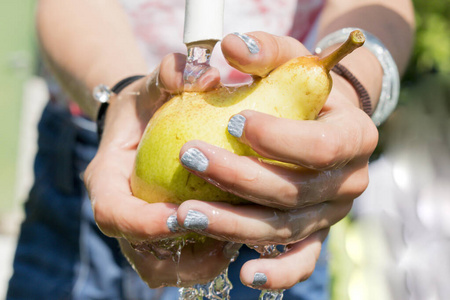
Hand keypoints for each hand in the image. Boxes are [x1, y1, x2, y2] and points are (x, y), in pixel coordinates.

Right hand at [84, 53, 235, 287]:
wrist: (142, 122)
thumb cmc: (148, 104)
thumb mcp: (154, 83)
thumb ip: (172, 74)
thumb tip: (207, 76)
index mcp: (108, 179)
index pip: (111, 213)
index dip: (141, 224)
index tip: (179, 217)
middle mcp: (121, 211)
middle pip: (138, 251)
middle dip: (177, 255)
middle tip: (220, 242)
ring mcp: (140, 227)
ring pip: (160, 266)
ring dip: (195, 265)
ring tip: (232, 247)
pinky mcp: (162, 234)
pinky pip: (179, 261)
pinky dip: (204, 260)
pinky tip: (235, 242)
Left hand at [176, 32, 378, 288]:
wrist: (320, 120)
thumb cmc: (301, 89)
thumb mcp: (288, 60)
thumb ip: (263, 50)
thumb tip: (230, 48)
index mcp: (353, 137)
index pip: (320, 146)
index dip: (277, 140)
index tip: (233, 123)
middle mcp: (349, 181)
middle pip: (293, 192)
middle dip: (238, 179)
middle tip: (190, 159)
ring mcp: (330, 213)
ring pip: (283, 228)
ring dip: (233, 224)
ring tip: (186, 213)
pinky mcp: (313, 233)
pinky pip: (299, 261)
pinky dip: (275, 274)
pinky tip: (243, 275)